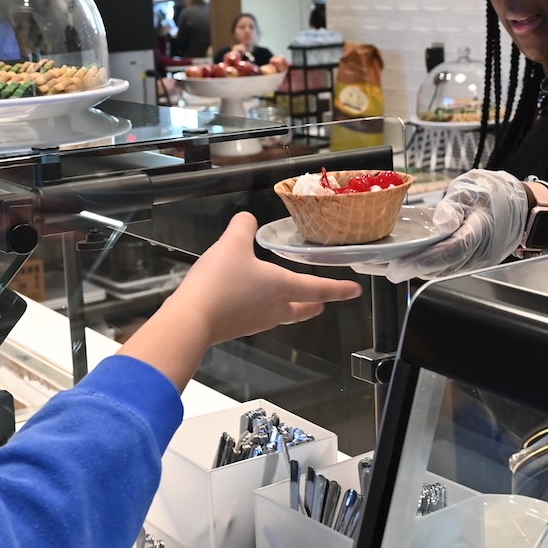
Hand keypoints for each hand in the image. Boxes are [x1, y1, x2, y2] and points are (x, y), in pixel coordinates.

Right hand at [124, 213, 362, 388]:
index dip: (339, 288)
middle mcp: (275, 309)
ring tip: (292, 299)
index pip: (319, 288)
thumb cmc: (220, 283)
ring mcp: (257, 322)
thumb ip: (243, 227)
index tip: (355, 291)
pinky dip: (265, 308)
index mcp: (282, 287)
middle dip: (315, 305)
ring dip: (292, 308)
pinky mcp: (239, 327)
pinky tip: (254, 300)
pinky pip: (260, 317)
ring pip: (283, 315)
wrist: (192, 320)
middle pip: (303, 310)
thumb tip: (247, 219)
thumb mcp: (232, 244)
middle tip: (323, 302)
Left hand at [354, 169, 528, 282]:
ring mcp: (466, 261)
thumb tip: (441, 221)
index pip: (445, 255)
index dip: (418, 263)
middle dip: (396, 268)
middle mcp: (471, 256)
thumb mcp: (476, 189)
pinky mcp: (459, 260)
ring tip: (367, 259)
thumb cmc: (497, 195)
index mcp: (477, 235)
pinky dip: (409, 262)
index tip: (393, 268)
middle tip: (364, 262)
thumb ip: (456, 204)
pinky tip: (388, 256)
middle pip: (430, 268)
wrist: (520, 208)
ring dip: (398, 267)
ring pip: (428, 270)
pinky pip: (432, 265)